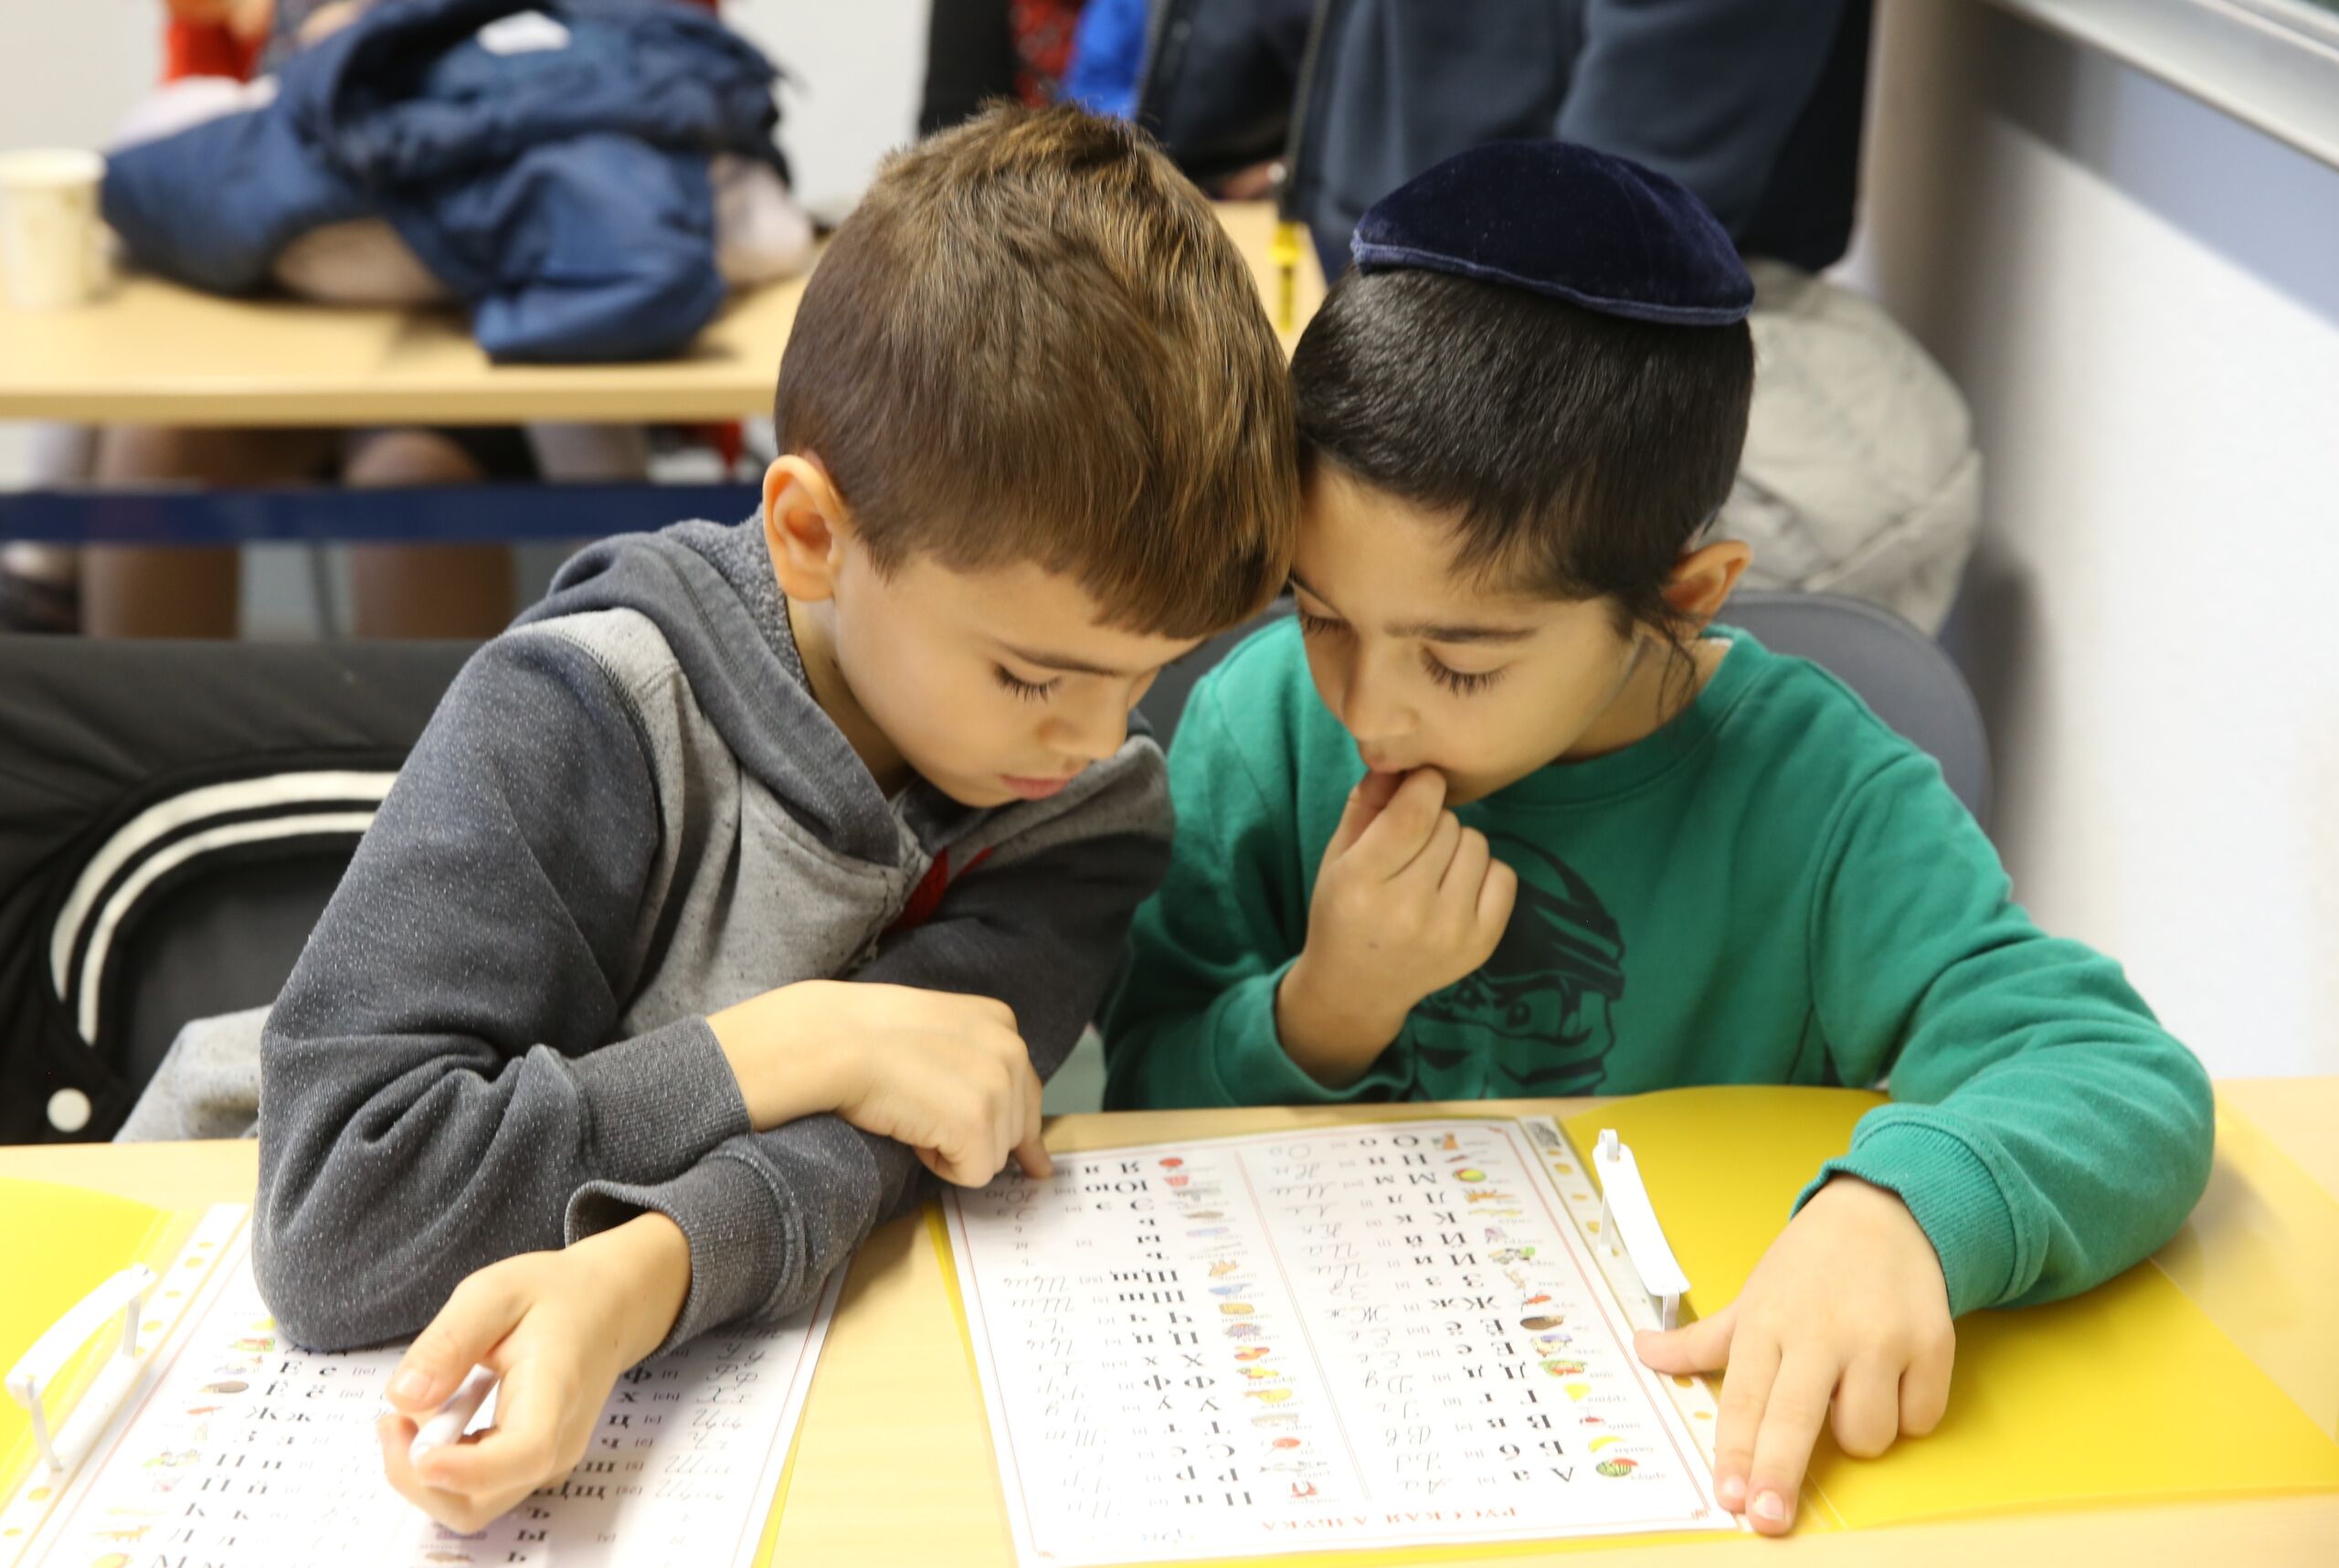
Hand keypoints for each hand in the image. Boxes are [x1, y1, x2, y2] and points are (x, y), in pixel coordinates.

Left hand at [376, 1213, 690, 1533]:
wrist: (607, 1307)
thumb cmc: (555, 1297)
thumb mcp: (494, 1293)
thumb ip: (448, 1341)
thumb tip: (403, 1397)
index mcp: (557, 1393)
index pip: (523, 1454)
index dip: (466, 1468)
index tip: (418, 1455)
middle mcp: (556, 1443)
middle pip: (481, 1500)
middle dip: (419, 1477)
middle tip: (391, 1420)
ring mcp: (544, 1462)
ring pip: (471, 1505)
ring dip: (424, 1474)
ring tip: (408, 1415)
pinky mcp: (528, 1467)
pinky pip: (476, 1490)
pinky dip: (440, 1467)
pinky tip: (436, 1419)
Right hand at [711, 980, 1051, 1185]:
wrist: (835, 1040)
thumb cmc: (866, 1035)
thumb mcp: (936, 1031)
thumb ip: (973, 1061)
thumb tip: (999, 1116)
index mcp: (1001, 1022)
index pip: (1026, 1091)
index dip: (1017, 1128)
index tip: (1032, 1162)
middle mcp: (1012, 1050)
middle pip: (1012, 1130)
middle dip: (972, 1136)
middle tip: (922, 1112)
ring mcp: (998, 1087)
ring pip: (993, 1156)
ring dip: (952, 1149)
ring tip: (911, 1112)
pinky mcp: (977, 1124)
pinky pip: (972, 1174)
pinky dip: (939, 1166)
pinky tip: (912, 1131)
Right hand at [1275, 769, 1516, 1087]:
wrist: (1357, 988)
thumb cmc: (1343, 911)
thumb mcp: (1338, 856)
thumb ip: (1365, 804)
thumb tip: (1400, 762)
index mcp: (1361, 883)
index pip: (1414, 814)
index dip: (1423, 786)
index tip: (1420, 785)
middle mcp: (1407, 911)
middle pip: (1448, 824)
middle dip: (1433, 821)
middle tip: (1413, 846)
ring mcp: (1449, 932)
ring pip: (1477, 845)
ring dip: (1457, 846)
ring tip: (1432, 869)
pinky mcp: (1479, 945)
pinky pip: (1504, 875)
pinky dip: (1483, 872)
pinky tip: (1456, 888)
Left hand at [1635, 1176, 1953, 1534]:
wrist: (1886, 1214)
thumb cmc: (1809, 1265)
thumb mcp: (1752, 1296)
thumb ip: (1702, 1340)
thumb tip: (1642, 1352)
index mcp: (1768, 1322)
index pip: (1744, 1399)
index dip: (1735, 1453)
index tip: (1728, 1498)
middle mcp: (1821, 1332)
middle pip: (1795, 1420)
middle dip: (1778, 1473)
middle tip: (1767, 1519)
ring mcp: (1879, 1339)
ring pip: (1867, 1433)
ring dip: (1858, 1430)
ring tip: (1851, 1386)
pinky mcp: (1932, 1344)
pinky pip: (1919, 1419)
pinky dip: (1907, 1413)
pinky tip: (1894, 1375)